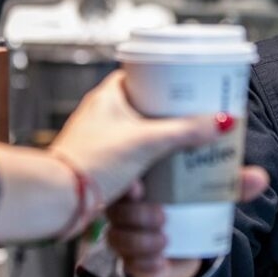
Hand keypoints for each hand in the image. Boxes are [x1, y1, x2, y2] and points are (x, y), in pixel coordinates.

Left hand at [46, 70, 231, 205]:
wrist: (57, 201)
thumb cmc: (86, 162)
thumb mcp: (146, 141)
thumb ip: (186, 131)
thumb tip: (221, 122)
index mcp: (110, 96)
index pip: (146, 75)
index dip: (171, 80)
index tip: (194, 88)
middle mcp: (105, 115)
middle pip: (151, 109)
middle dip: (174, 121)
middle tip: (197, 124)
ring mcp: (104, 141)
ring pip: (145, 137)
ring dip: (163, 148)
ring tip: (182, 153)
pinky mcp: (106, 166)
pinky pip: (137, 160)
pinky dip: (151, 167)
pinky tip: (163, 176)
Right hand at [107, 166, 269, 276]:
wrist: (186, 248)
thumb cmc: (192, 208)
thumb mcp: (212, 195)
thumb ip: (233, 186)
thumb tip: (261, 178)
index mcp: (144, 181)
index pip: (125, 175)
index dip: (128, 180)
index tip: (140, 186)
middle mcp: (127, 206)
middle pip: (118, 208)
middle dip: (137, 213)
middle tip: (161, 216)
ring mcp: (125, 232)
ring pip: (119, 236)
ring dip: (141, 239)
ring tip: (164, 241)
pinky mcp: (130, 257)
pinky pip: (130, 261)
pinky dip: (145, 262)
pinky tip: (160, 261)